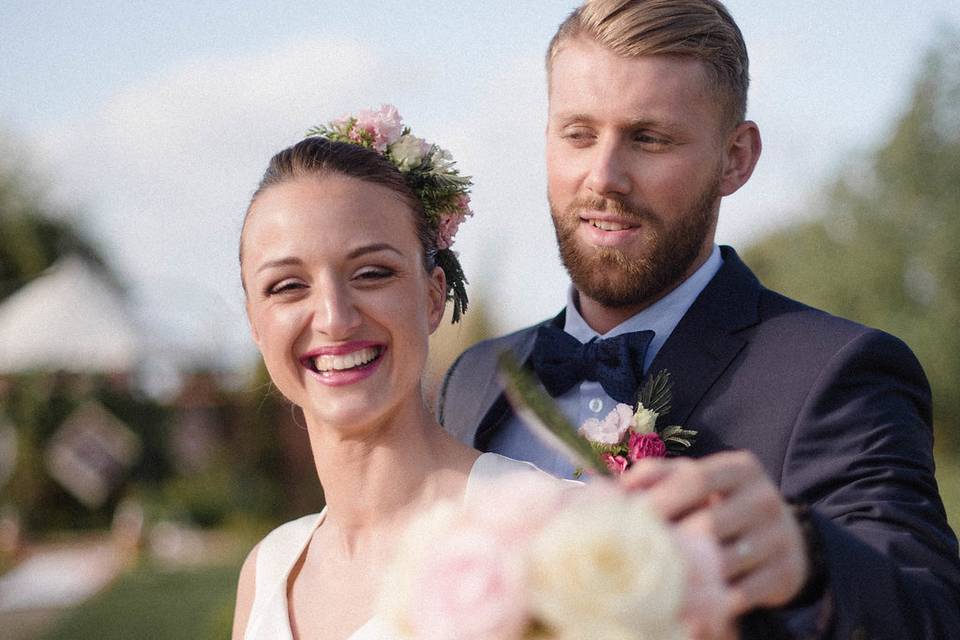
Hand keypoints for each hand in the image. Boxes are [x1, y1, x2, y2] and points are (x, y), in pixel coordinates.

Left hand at [622, 451, 809, 614]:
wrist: (786, 538)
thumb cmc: (723, 503)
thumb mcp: (698, 479)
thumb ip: (658, 475)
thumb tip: (616, 486)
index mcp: (740, 468)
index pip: (695, 479)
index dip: (661, 498)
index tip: (629, 517)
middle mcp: (764, 497)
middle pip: (709, 523)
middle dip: (671, 542)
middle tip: (636, 556)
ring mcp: (780, 535)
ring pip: (725, 561)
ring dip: (691, 575)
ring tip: (657, 581)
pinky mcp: (787, 571)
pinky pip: (745, 590)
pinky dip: (716, 600)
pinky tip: (691, 605)